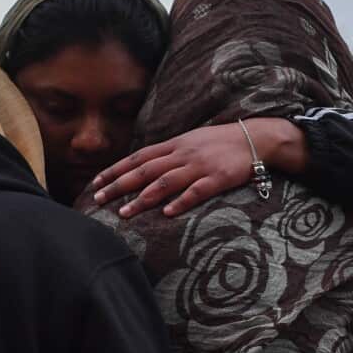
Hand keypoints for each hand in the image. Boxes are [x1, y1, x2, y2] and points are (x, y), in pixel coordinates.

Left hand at [90, 117, 309, 217]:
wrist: (255, 138)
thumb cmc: (221, 142)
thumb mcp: (192, 141)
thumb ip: (170, 154)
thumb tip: (146, 165)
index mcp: (175, 145)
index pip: (138, 157)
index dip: (116, 170)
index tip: (96, 182)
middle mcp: (183, 154)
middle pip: (145, 170)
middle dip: (119, 186)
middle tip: (99, 200)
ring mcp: (200, 166)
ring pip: (165, 182)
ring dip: (143, 198)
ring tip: (125, 213)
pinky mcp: (218, 178)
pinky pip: (197, 191)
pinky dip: (181, 202)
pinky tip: (168, 213)